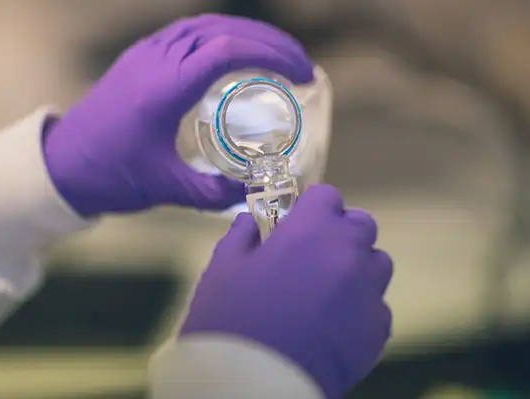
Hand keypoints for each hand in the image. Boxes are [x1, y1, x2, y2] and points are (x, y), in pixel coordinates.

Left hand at [42, 14, 313, 216]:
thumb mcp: (167, 189)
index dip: (272, 56)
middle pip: (223, 30)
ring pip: (206, 25)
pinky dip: (221, 35)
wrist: (64, 163)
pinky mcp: (140, 56)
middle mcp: (156, 60)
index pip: (227, 51)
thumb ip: (214, 193)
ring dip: (247, 33)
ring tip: (276, 55)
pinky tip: (236, 54)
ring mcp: (146, 53)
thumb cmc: (112, 175)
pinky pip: (187, 32)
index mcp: (164, 89)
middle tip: (301, 65)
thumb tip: (254, 187)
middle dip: (270, 42)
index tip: (301, 75)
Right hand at [180, 184, 392, 397]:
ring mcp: (369, 292)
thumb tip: (248, 222)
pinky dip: (360, 308)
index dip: (312, 208)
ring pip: (377, 263)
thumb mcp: (224, 269)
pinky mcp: (378, 330)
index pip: (327, 197)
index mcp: (311, 231)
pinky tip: (335, 325)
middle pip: (361, 225)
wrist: (255, 381)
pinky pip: (376, 306)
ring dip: (357, 267)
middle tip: (314, 254)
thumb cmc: (233, 317)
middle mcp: (348, 254)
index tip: (297, 224)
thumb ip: (241, 237)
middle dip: (340, 232)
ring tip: (329, 289)